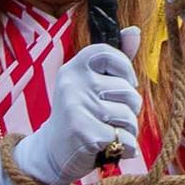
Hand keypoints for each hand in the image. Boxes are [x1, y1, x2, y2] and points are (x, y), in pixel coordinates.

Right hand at [9, 43, 143, 184]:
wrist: (50, 153)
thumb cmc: (78, 115)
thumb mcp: (90, 85)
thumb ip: (114, 61)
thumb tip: (134, 31)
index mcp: (73, 68)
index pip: (108, 52)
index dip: (125, 68)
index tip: (126, 83)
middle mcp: (73, 85)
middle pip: (128, 91)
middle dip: (131, 109)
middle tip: (111, 118)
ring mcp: (77, 108)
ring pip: (129, 116)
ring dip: (127, 130)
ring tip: (109, 133)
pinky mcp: (85, 133)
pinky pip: (125, 139)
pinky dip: (125, 148)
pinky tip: (111, 149)